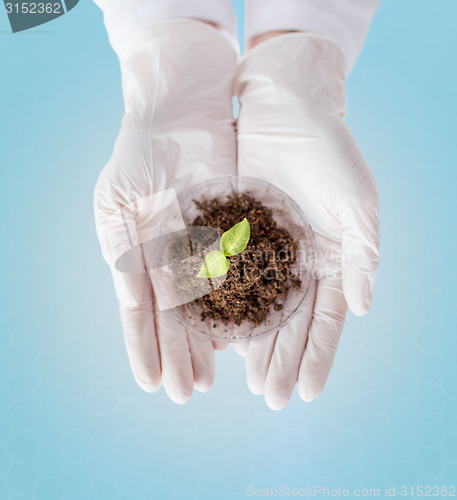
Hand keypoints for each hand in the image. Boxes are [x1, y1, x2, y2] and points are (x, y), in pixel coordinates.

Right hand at [94, 20, 236, 402]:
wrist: (182, 109)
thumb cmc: (141, 151)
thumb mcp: (117, 200)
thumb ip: (122, 248)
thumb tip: (131, 298)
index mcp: (142, 255)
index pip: (143, 311)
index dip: (147, 346)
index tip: (152, 384)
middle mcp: (176, 258)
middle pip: (178, 315)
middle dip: (181, 353)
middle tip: (186, 394)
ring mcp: (208, 247)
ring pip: (211, 302)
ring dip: (211, 339)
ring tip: (215, 375)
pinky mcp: (240, 230)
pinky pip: (243, 273)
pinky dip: (242, 303)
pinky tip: (245, 331)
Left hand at [234, 33, 379, 408]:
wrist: (287, 108)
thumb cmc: (330, 150)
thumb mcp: (356, 201)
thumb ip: (362, 255)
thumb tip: (362, 308)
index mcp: (330, 258)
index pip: (326, 318)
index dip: (319, 356)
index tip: (308, 393)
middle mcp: (297, 261)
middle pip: (290, 321)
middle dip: (282, 359)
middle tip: (270, 399)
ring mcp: (265, 250)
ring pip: (258, 307)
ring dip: (254, 344)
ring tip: (246, 380)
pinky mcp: (234, 232)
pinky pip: (229, 278)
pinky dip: (224, 307)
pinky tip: (219, 336)